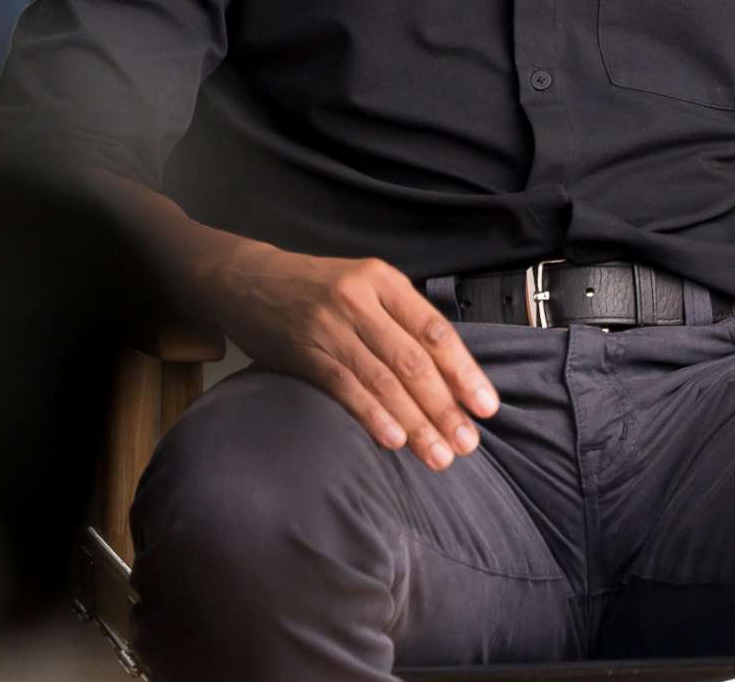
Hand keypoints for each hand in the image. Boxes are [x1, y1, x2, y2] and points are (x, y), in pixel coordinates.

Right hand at [192, 240, 499, 470]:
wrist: (247, 279)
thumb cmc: (317, 288)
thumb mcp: (364, 286)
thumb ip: (401, 321)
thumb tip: (448, 375)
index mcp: (385, 281)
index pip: (435, 331)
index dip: (464, 371)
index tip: (487, 406)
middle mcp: (362, 301)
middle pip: (414, 361)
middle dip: (445, 407)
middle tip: (468, 443)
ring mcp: (331, 326)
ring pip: (384, 380)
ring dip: (415, 422)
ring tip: (439, 455)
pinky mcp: (304, 351)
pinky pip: (345, 387)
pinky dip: (372, 416)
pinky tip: (394, 441)